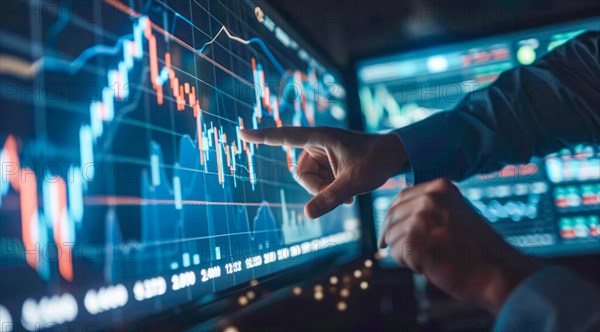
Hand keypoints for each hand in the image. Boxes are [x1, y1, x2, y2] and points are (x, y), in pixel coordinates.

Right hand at [240, 126, 407, 218]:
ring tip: (348, 192)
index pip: (284, 137)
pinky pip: (319, 182)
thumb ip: (330, 198)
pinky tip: (348, 191)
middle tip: (341, 193)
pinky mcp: (328, 163)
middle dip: (318, 188)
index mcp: (319, 138)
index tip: (240, 132)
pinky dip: (330, 190)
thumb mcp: (353, 182)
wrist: (396, 156)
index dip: (261, 137)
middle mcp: (317, 144)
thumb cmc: (377, 160)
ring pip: (310, 181)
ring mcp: (322, 154)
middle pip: (300, 173)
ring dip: (326, 191)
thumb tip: (307, 215)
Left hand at [379, 178, 541, 313]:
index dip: (393, 217)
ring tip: (428, 260)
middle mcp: (429, 198)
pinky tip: (429, 266)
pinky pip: (395, 253)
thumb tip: (395, 216)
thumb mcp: (456, 214)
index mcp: (440, 188)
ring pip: (391, 236)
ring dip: (404, 252)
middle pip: (392, 217)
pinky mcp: (414, 241)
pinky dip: (408, 264)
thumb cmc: (479, 249)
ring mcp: (421, 218)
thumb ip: (430, 209)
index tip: (388, 232)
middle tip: (406, 254)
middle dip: (394, 237)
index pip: (401, 198)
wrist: (499, 272)